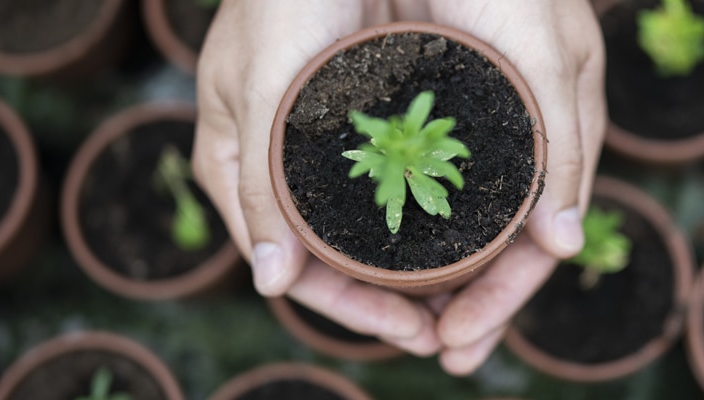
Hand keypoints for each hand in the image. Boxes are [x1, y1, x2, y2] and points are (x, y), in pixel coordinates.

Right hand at [191, 0, 440, 355]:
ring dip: (413, 264)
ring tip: (468, 293)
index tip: (412, 330)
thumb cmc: (278, 1)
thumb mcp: (262, 91)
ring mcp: (317, 147)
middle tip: (451, 327)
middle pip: (333, 257)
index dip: (352, 308)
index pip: (292, 265)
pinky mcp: (358, 123)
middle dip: (389, 299)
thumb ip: (261, 187)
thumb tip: (272, 285)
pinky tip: (465, 232)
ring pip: (365, 228)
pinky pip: (391, 185)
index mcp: (235, 170)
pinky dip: (423, 215)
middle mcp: (274, 168)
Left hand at [401, 0, 606, 374]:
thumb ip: (563, 144)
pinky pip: (416, 183)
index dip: (502, 300)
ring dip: (432, 277)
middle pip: (491, 243)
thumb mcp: (549, 49)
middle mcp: (507, 138)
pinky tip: (378, 254)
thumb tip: (562, 248)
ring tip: (403, 325)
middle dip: (468, 305)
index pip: (533, 241)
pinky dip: (402, 226)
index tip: (462, 345)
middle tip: (439, 353)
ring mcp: (463, 126)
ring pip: (453, 222)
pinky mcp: (417, 106)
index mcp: (551, 135)